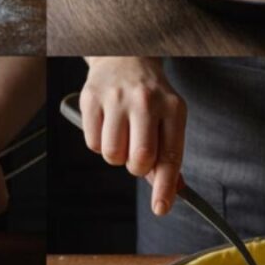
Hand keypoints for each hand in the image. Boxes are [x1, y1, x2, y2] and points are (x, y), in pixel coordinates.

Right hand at [81, 58, 186, 215]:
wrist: (124, 56)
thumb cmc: (150, 95)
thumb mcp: (169, 116)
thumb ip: (169, 153)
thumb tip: (173, 190)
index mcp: (172, 108)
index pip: (170, 157)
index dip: (164, 187)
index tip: (161, 208)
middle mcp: (145, 101)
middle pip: (139, 160)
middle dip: (137, 168)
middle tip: (137, 155)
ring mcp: (116, 98)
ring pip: (112, 155)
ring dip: (117, 156)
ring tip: (122, 135)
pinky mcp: (91, 99)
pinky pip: (93, 144)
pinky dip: (100, 144)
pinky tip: (107, 125)